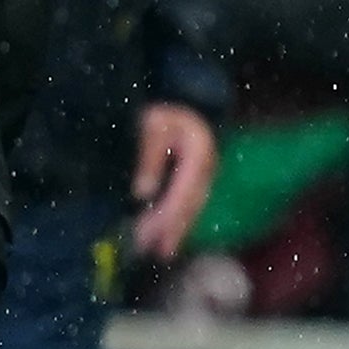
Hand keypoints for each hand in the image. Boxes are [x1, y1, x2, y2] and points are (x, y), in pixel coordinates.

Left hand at [129, 103, 216, 260]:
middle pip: (189, 206)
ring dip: (176, 230)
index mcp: (198, 156)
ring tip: (160, 252)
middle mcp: (206, 169)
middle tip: (154, 253)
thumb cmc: (165, 108)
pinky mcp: (197, 175)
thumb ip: (149, 158)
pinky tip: (168, 234)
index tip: (151, 236)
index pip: (182, 195)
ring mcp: (204, 172)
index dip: (167, 218)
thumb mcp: (152, 125)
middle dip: (172, 231)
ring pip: (191, 207)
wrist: (187, 95)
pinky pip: (189, 202)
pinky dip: (178, 219)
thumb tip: (142, 194)